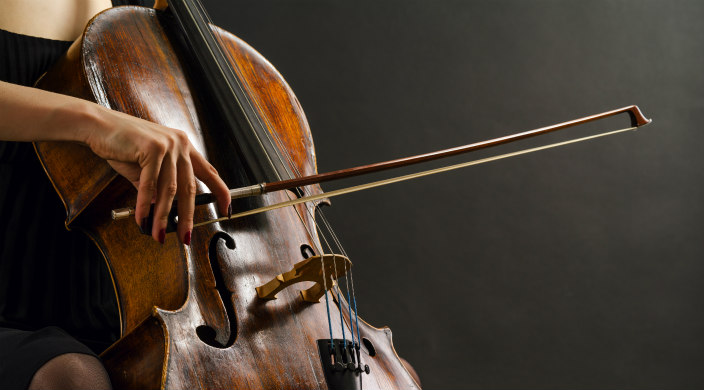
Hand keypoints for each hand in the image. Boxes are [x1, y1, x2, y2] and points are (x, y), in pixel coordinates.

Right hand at [84, 106, 230, 243]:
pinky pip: (149, 185)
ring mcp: (168, 146)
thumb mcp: (146, 168)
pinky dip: (144, 205)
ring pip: (169, 190)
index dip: (221, 192)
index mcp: (184, 147)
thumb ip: (158, 187)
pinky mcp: (152, 149)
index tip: (227, 209)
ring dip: (163, 216)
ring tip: (158, 234)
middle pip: (189, 188)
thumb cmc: (122, 145)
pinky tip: (142, 219)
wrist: (98, 125)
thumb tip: (162, 212)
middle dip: (187, 216)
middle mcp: (180, 145)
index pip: (209, 172)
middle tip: (185, 237)